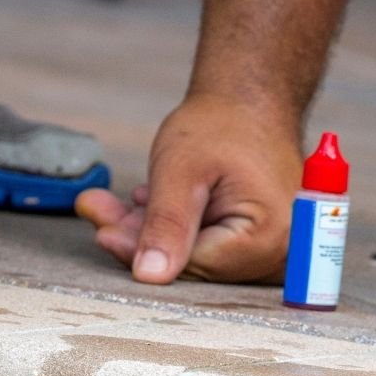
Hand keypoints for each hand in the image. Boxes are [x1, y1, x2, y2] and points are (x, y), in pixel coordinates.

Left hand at [77, 94, 302, 284]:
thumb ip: (166, 224)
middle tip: (99, 213)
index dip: (144, 252)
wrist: (251, 100)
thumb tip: (150, 276)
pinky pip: (207, 245)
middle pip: (194, 264)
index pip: (193, 265)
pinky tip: (148, 203)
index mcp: (266, 238)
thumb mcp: (182, 170)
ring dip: (154, 231)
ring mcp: (271, 249)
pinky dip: (175, 227)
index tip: (104, 234)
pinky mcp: (257, 242)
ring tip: (117, 204)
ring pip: (196, 255)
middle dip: (143, 239)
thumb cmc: (223, 124)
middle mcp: (276, 252)